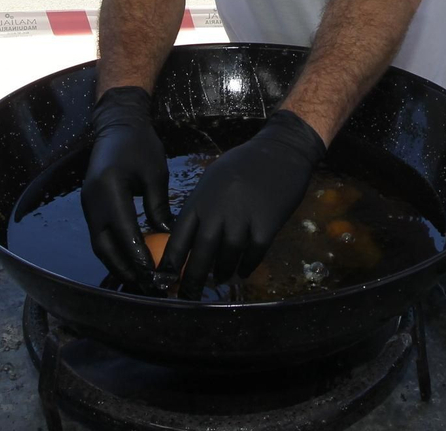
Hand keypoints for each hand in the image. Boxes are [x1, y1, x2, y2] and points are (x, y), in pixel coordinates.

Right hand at [80, 86, 172, 287]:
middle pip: (104, 245)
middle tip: (146, 284)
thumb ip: (158, 206)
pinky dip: (113, 251)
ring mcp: (88, 204)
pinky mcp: (89, 206)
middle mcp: (92, 199)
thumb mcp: (155, 173)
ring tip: (138, 279)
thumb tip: (166, 237)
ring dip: (117, 264)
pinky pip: (99, 235)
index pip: (123, 229)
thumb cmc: (140, 145)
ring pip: (99, 244)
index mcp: (109, 187)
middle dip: (124, 268)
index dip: (136, 254)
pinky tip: (129, 262)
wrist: (116, 125)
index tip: (152, 272)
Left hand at [159, 109, 324, 299]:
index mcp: (201, 198)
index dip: (170, 261)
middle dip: (193, 278)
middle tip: (189, 295)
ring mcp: (243, 216)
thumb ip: (201, 205)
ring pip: (228, 255)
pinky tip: (243, 271)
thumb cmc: (245, 163)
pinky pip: (254, 253)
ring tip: (221, 278)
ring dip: (223, 271)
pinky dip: (247, 265)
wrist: (281, 150)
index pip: (179, 235)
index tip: (164, 279)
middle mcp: (218, 209)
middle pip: (201, 252)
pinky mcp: (267, 223)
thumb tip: (189, 236)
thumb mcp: (213, 178)